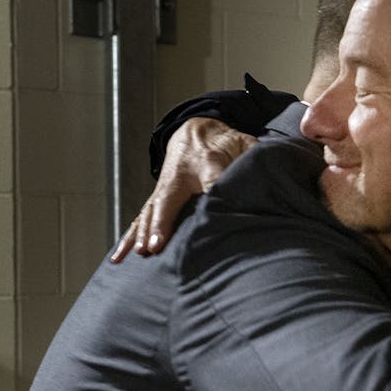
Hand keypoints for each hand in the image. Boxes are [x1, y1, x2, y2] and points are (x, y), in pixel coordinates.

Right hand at [110, 117, 257, 261]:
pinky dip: (129, 238)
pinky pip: (139, 220)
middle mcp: (179, 176)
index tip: (210, 210)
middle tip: (155, 245)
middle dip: (162, 223)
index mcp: (207, 161)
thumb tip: (271, 172)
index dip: (211, 193)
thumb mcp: (244, 145)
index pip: (211, 179)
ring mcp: (163, 189)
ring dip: (143, 234)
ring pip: (149, 212)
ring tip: (139, 253)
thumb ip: (255, 158)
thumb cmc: (225, 145)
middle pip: (168, 201)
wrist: (196, 132)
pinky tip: (119, 258)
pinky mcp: (156, 201)